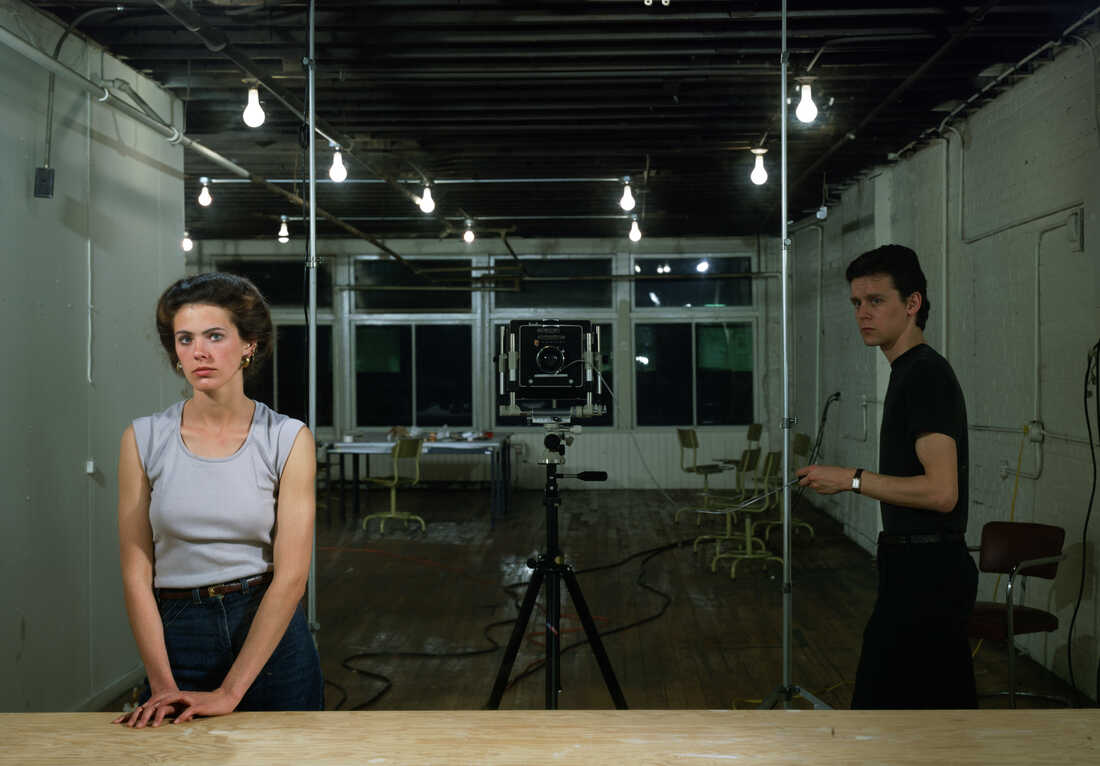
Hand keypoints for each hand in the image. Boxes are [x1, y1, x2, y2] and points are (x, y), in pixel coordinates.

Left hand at [112, 687, 240, 726]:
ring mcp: (190, 700)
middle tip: (135, 722)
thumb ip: (180, 710)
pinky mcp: (199, 705)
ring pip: (171, 704)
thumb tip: (169, 718)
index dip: (145, 706)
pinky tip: (175, 723)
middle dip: (147, 711)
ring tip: (150, 725)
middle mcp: (182, 696)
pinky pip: (188, 710)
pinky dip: (181, 716)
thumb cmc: (208, 704)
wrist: (225, 698)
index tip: (133, 715)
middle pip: (160, 701)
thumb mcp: (191, 707)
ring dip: (160, 714)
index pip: (158, 700)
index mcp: (179, 697)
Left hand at [796, 464, 856, 494]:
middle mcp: (812, 477)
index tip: (799, 476)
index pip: (798, 473)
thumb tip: (808, 474)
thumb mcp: (823, 467)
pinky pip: (816, 490)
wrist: (844, 479)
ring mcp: (815, 485)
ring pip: (810, 486)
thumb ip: (813, 471)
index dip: (799, 475)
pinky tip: (826, 485)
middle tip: (808, 480)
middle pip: (801, 482)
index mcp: (812, 469)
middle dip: (803, 482)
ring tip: (822, 481)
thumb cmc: (836, 472)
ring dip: (813, 485)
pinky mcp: (819, 491)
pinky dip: (819, 488)